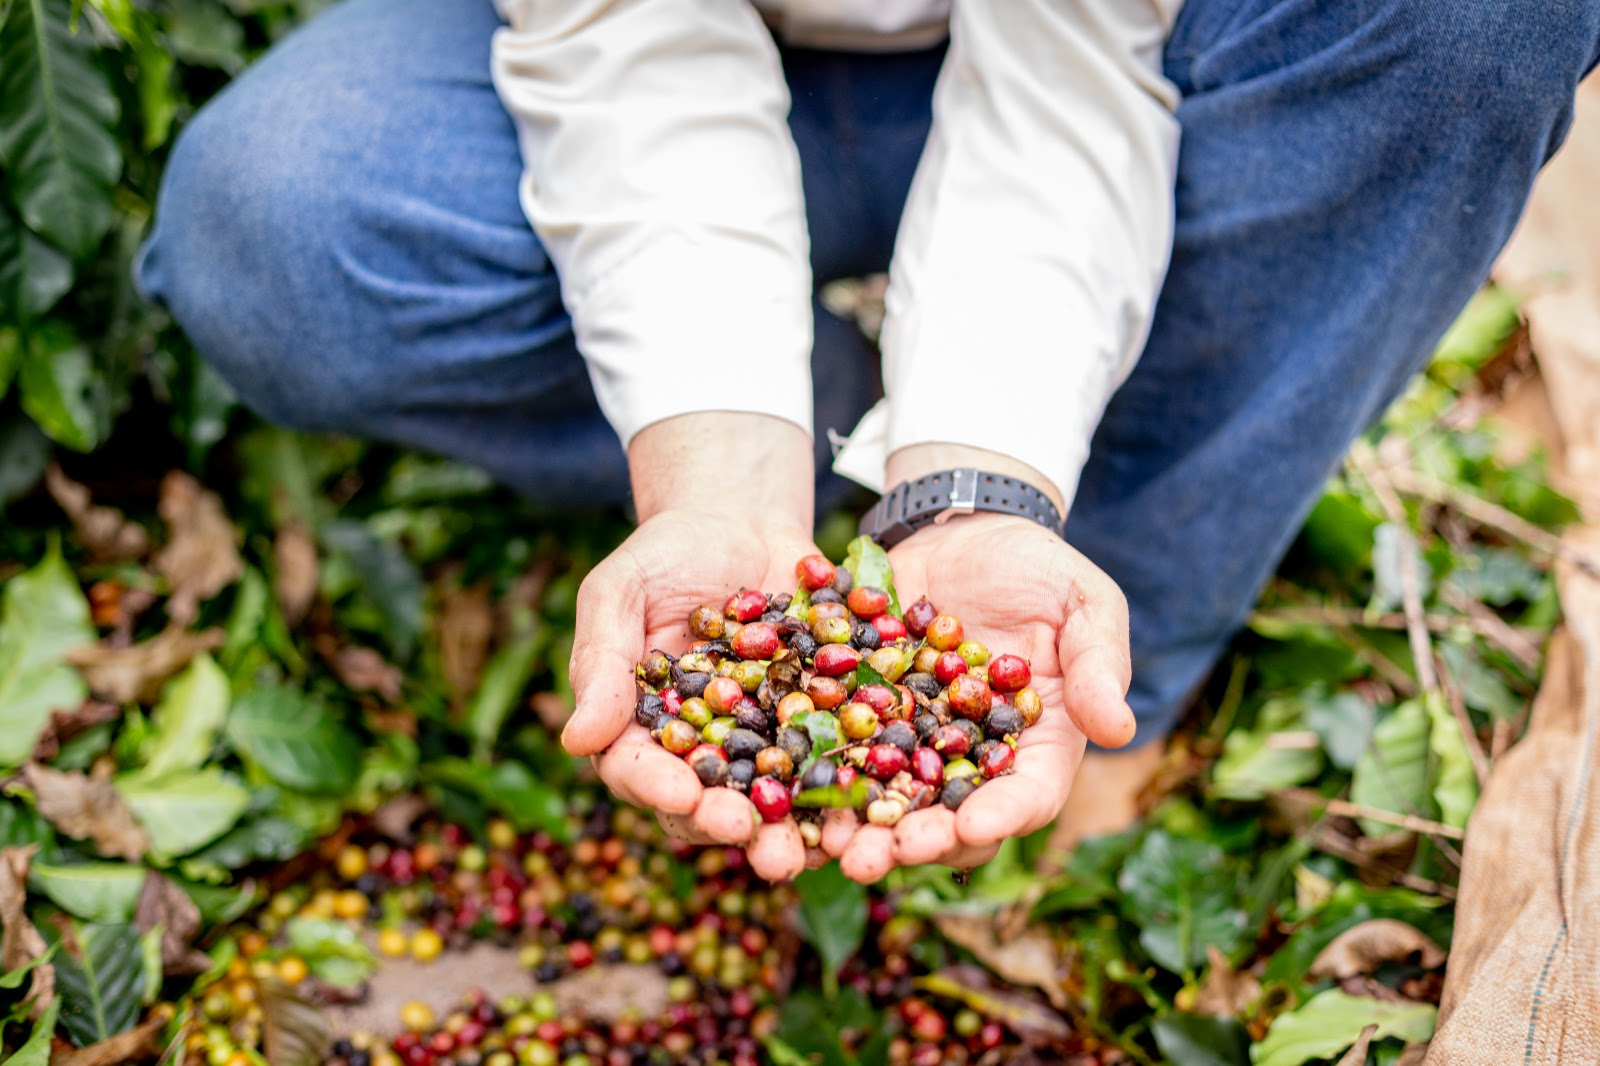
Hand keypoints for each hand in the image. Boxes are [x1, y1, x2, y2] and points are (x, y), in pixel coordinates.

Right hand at [564, 413, 819, 880]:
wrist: (742, 522)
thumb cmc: (664, 553)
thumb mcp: (620, 591)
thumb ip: (601, 662)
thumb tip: (576, 740)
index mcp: (639, 728)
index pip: (637, 771)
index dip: (659, 788)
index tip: (684, 796)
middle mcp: (698, 749)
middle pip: (703, 804)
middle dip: (724, 824)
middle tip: (748, 834)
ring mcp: (759, 743)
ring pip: (768, 801)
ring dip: (786, 831)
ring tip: (804, 850)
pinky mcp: (813, 726)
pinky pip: (828, 763)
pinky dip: (844, 787)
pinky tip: (864, 803)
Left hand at [829, 512, 1135, 881]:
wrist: (962, 528)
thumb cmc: (1039, 567)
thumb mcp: (1084, 602)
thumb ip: (1100, 664)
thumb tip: (1120, 731)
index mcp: (1038, 746)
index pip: (1027, 796)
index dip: (1000, 816)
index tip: (972, 825)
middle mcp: (974, 760)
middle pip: (950, 818)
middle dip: (915, 843)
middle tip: (878, 857)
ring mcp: (914, 743)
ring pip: (887, 800)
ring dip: (858, 830)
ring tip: (828, 846)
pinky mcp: (863, 715)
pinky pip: (835, 753)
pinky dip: (813, 777)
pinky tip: (785, 792)